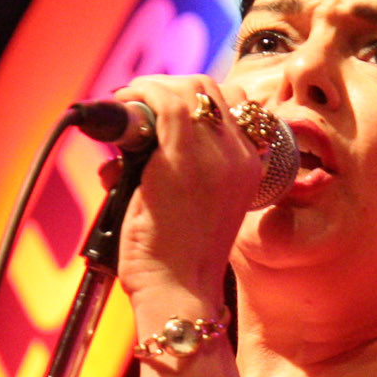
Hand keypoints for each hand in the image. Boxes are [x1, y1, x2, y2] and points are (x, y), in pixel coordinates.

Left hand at [102, 75, 268, 304]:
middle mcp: (242, 155)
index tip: (166, 105)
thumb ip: (180, 168)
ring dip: (153, 88)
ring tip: (129, 101)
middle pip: (213, 90)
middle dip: (173, 86)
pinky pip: (165, 102)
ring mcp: (216, 156)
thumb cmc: (178, 257)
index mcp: (251, 166)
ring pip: (190, 90)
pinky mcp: (184, 159)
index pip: (234, 105)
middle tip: (142, 100)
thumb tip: (135, 142)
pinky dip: (141, 93)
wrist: (179, 290)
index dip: (196, 97)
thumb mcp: (197, 205)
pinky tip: (125, 102)